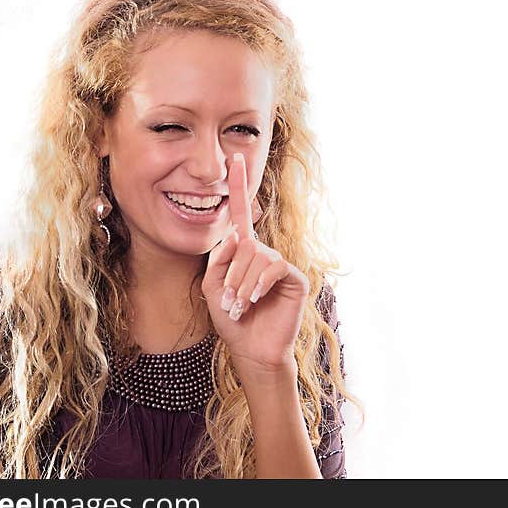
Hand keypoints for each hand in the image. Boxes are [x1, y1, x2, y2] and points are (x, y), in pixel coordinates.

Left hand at [202, 152, 309, 378]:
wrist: (252, 350)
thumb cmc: (232, 320)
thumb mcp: (212, 288)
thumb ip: (219, 260)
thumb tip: (238, 235)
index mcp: (244, 252)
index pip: (242, 213)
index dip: (239, 185)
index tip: (235, 157)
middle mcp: (264, 253)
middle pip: (244, 245)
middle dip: (230, 275)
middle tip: (228, 303)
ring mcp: (281, 265)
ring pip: (256, 258)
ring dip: (241, 285)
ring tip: (239, 307)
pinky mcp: (294, 278)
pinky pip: (273, 268)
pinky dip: (259, 284)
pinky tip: (255, 300)